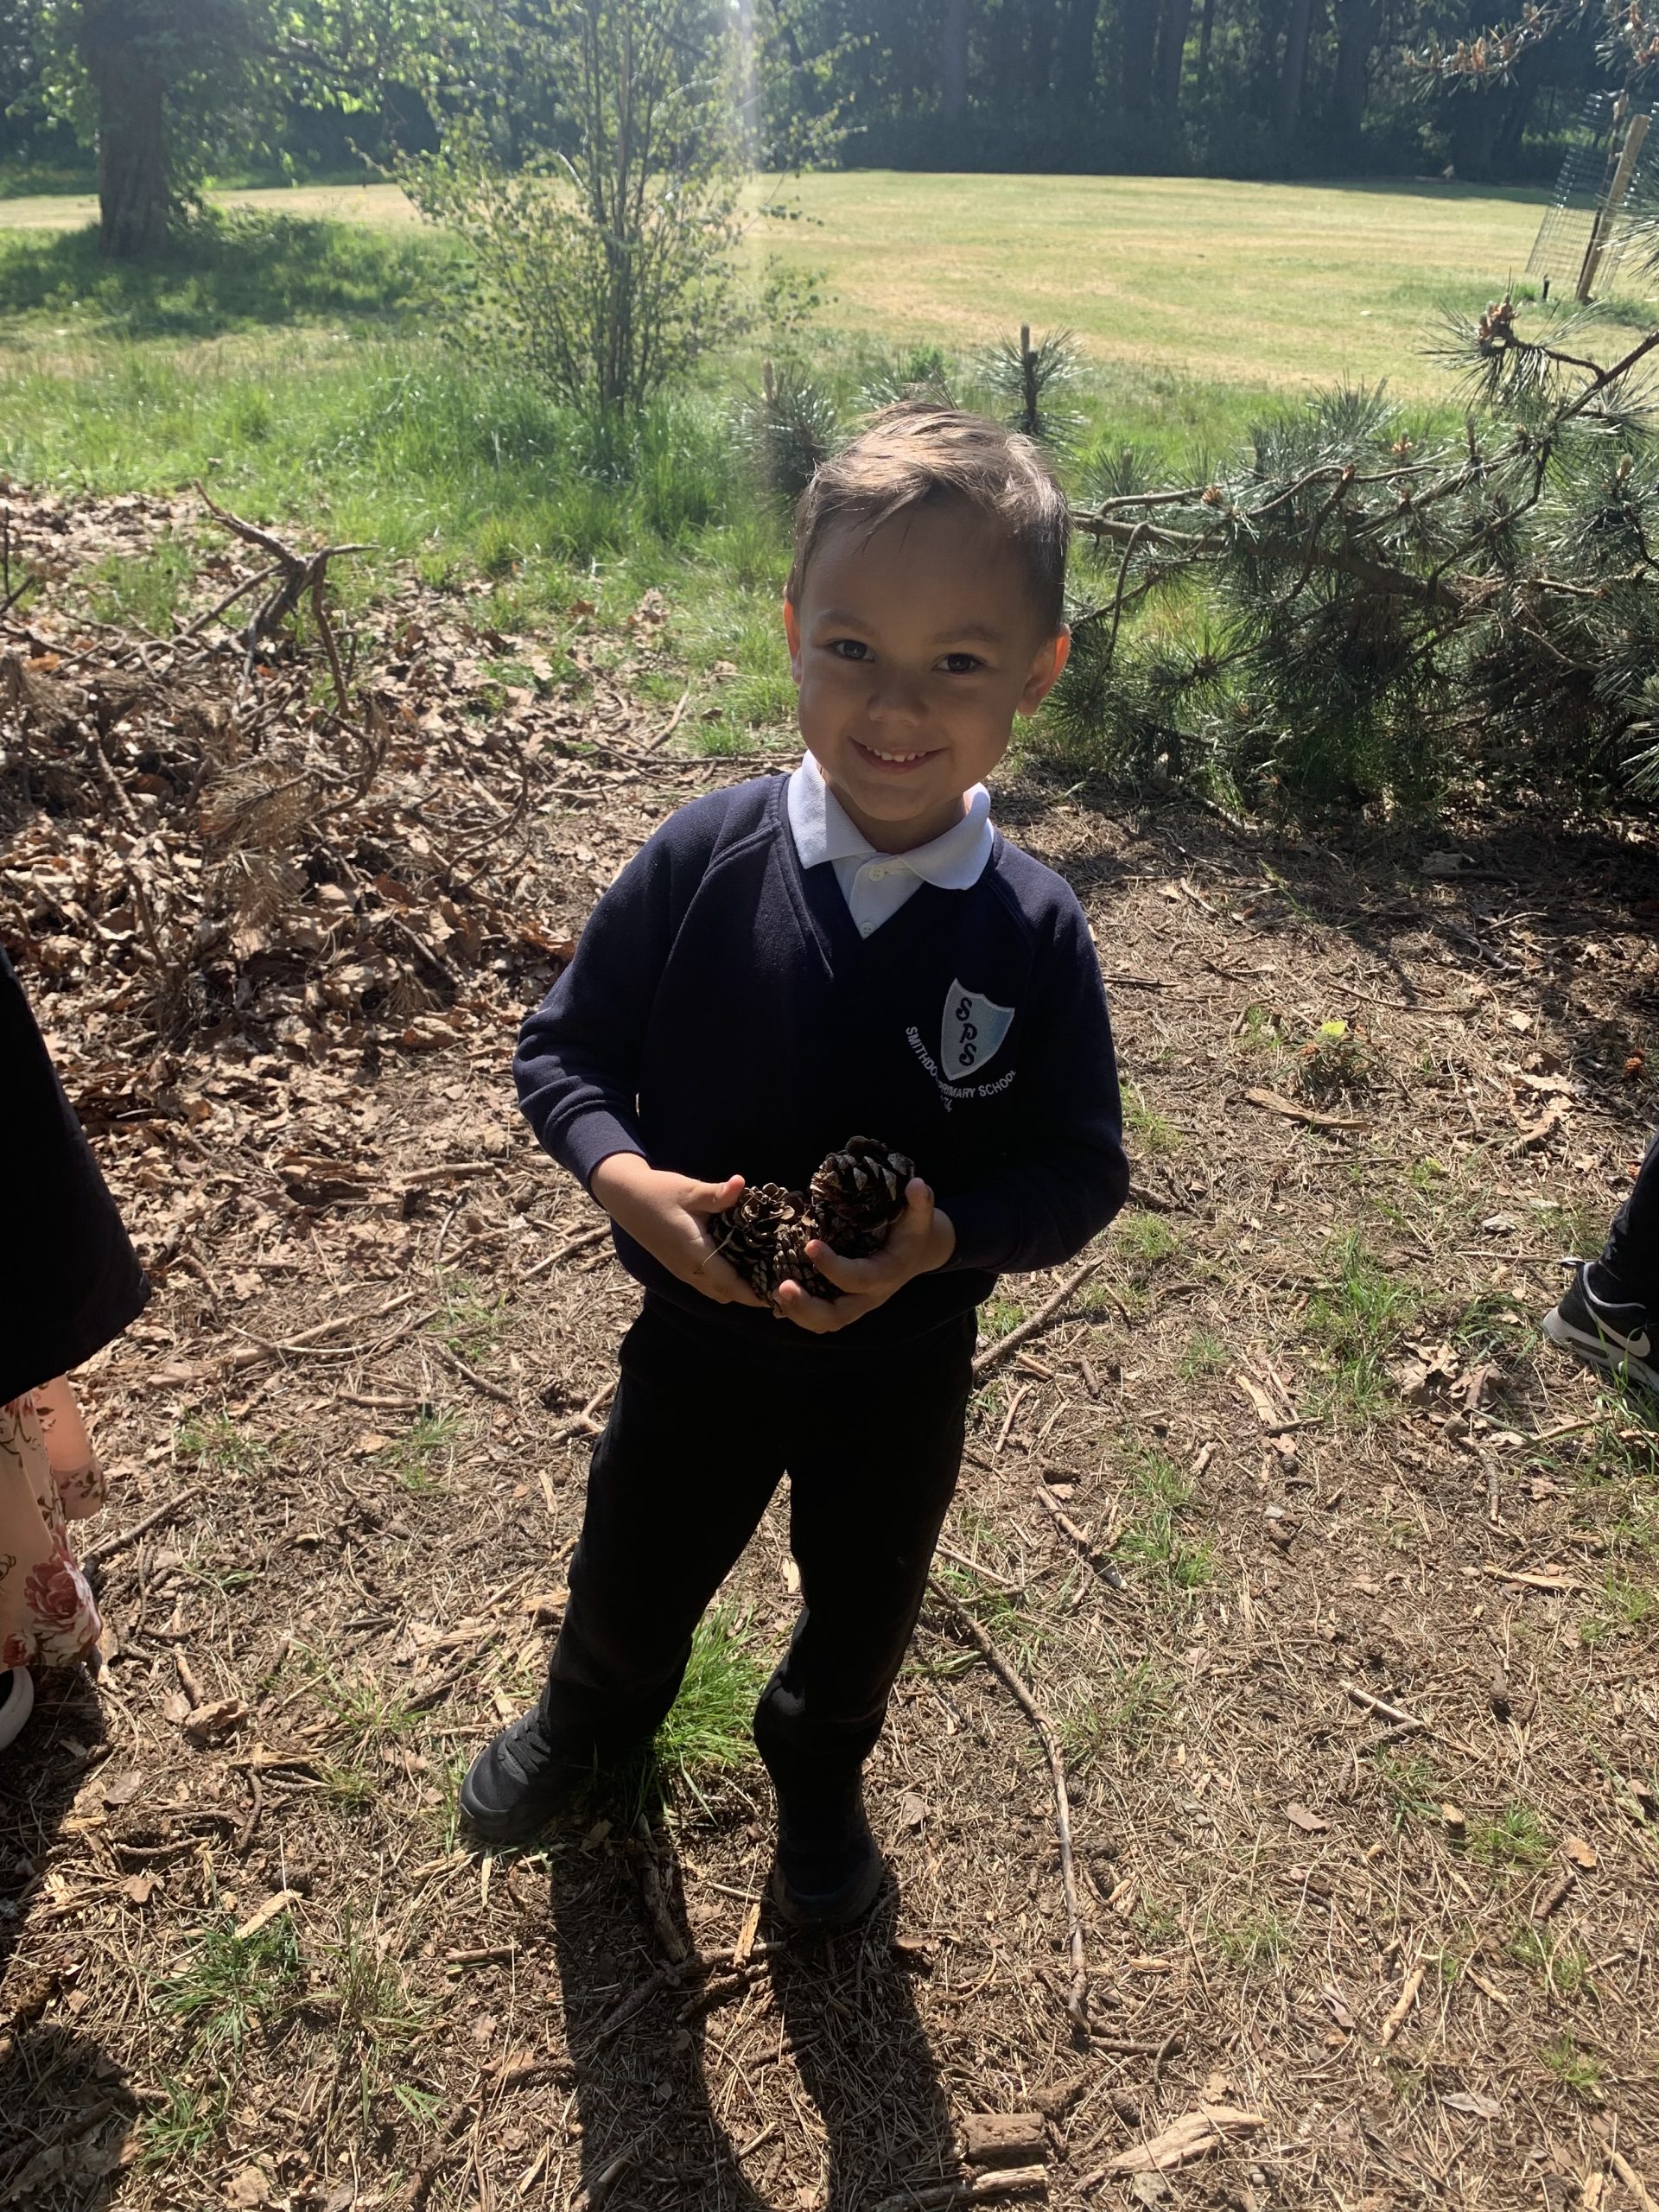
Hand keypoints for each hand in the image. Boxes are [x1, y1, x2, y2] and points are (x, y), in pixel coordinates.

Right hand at [589, 1153, 768, 1307]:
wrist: (625, 1197)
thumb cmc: (658, 1192)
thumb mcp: (689, 1190)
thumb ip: (717, 1193)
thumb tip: (741, 1183)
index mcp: (694, 1253)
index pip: (730, 1283)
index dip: (755, 1293)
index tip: (780, 1293)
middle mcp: (688, 1269)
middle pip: (726, 1294)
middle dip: (752, 1294)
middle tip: (780, 1282)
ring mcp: (682, 1271)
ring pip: (716, 1292)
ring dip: (739, 1290)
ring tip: (766, 1276)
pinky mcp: (679, 1266)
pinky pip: (707, 1285)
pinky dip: (726, 1283)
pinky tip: (743, 1266)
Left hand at [772, 1178, 955, 1334]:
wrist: (919, 1251)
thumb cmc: (914, 1230)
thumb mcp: (921, 1216)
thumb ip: (921, 1202)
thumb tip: (917, 1184)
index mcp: (887, 1274)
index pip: (858, 1278)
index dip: (833, 1266)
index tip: (809, 1245)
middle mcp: (871, 1296)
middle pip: (838, 1315)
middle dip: (808, 1307)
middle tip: (782, 1288)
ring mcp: (857, 1304)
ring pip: (826, 1322)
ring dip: (799, 1313)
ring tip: (775, 1294)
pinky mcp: (845, 1303)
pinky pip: (821, 1318)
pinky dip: (799, 1313)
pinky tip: (778, 1296)